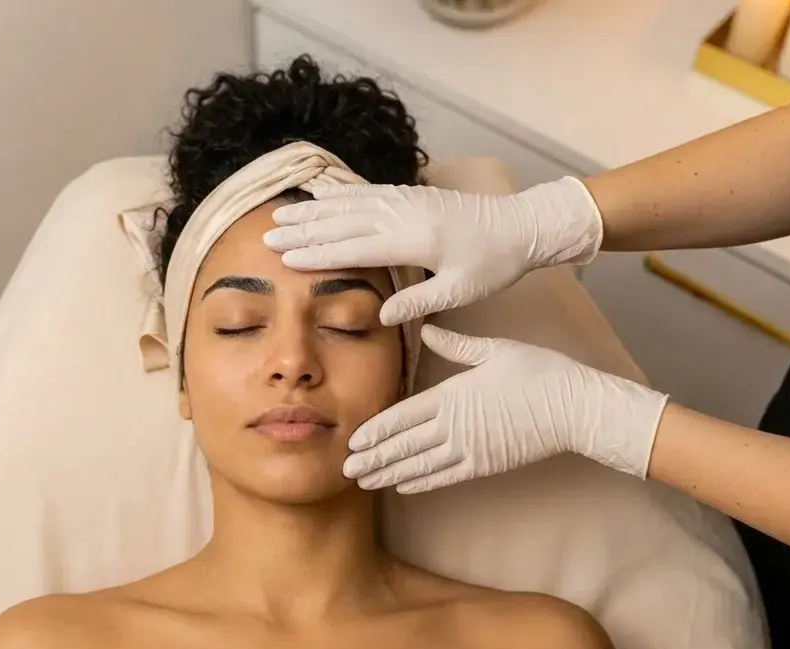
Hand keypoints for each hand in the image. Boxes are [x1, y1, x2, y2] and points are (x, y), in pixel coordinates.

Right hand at [263, 177, 603, 325]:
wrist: (521, 225)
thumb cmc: (493, 263)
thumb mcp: (459, 291)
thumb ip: (419, 301)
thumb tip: (380, 317)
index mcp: (412, 241)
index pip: (353, 248)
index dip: (317, 253)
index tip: (285, 258)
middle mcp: (403, 215)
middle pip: (342, 221)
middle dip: (303, 230)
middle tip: (268, 237)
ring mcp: (406, 200)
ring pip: (349, 202)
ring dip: (314, 209)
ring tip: (282, 213)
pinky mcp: (411, 194)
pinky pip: (366, 190)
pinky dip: (339, 192)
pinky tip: (320, 192)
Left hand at [343, 326, 668, 493]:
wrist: (576, 408)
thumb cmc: (539, 372)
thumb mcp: (495, 349)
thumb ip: (456, 345)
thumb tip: (426, 328)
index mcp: (452, 396)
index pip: (402, 417)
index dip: (375, 431)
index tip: (352, 440)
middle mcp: (455, 426)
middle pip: (404, 446)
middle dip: (373, 458)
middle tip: (345, 469)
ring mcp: (470, 449)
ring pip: (420, 465)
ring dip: (389, 474)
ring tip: (365, 482)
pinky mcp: (486, 464)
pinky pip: (446, 476)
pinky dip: (422, 482)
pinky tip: (403, 486)